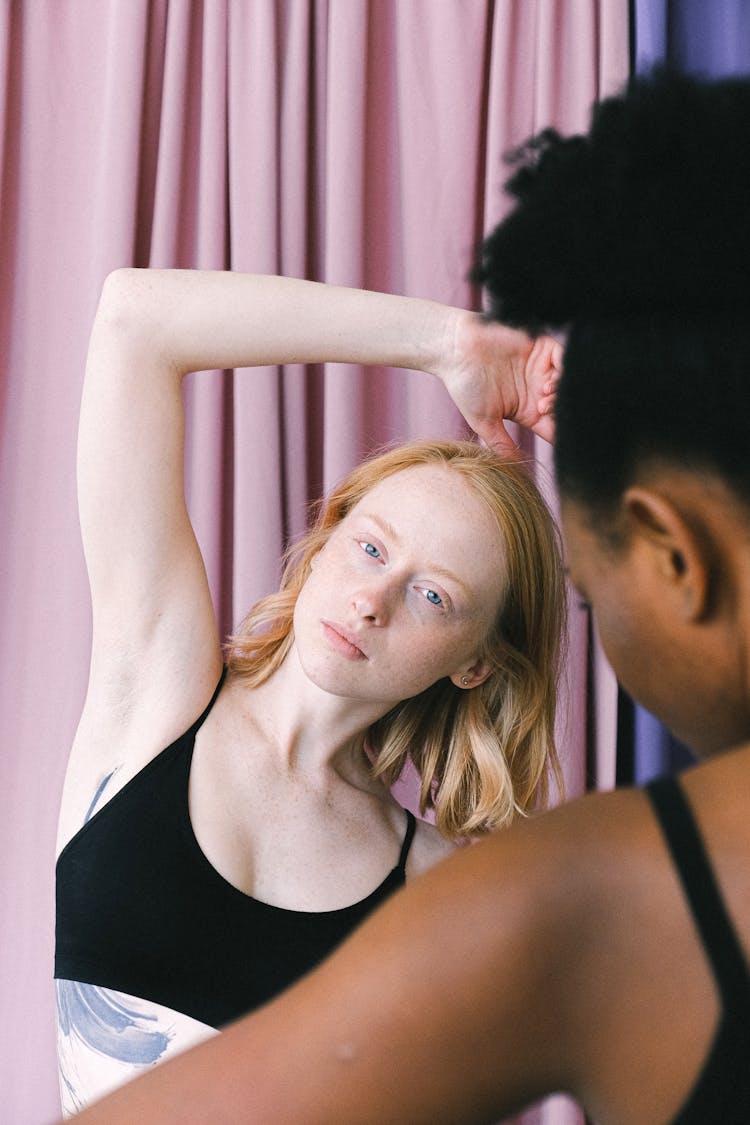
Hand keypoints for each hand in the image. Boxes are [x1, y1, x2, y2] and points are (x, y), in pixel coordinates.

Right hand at [437, 310, 562, 454]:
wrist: (454, 350)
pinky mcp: (541, 347)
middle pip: (564, 407)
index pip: (552, 427)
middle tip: (543, 413)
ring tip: (542, 400)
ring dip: (560, 396)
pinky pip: (564, 358)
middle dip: (561, 414)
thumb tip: (516, 470)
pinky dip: (562, 372)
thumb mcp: (484, 422)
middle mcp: (537, 390)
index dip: (560, 436)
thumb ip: (502, 444)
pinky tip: (546, 383)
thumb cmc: (464, 385)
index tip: (564, 445)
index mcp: (527, 411)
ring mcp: (541, 368)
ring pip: (567, 384)